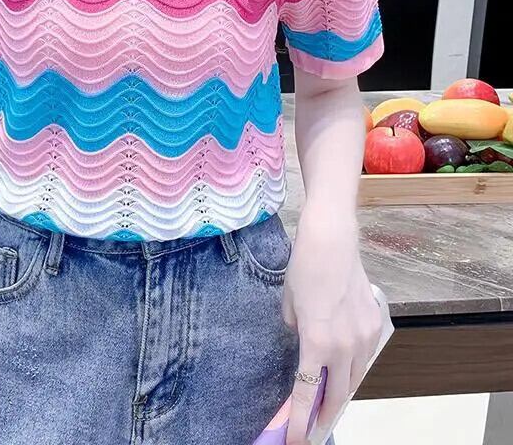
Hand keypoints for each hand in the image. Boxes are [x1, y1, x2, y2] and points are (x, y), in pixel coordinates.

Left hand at [282, 208, 381, 444]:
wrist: (332, 240)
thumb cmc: (304, 268)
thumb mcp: (289, 303)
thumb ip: (296, 328)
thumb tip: (303, 337)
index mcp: (316, 343)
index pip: (308, 393)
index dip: (301, 421)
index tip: (296, 440)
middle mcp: (343, 346)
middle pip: (338, 394)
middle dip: (325, 415)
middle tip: (313, 428)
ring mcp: (364, 336)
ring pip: (356, 378)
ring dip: (342, 392)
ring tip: (329, 403)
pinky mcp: (375, 324)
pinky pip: (365, 356)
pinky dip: (354, 366)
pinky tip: (344, 367)